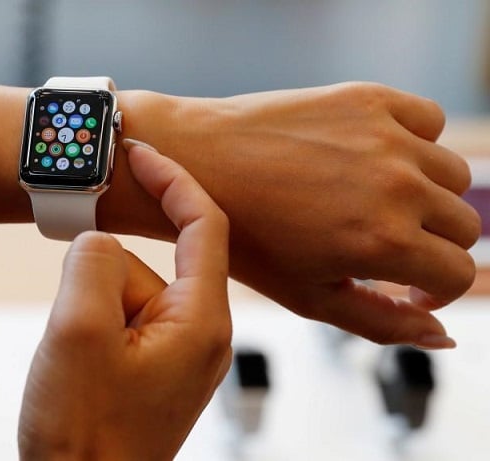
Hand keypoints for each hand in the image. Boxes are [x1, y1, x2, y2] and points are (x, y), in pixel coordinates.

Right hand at [18, 140, 231, 460]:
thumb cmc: (86, 435)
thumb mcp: (77, 331)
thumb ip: (92, 260)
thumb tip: (100, 238)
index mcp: (201, 321)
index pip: (204, 225)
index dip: (173, 181)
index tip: (141, 155)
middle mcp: (200, 331)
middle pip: (149, 262)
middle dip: (103, 277)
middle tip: (76, 320)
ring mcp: (177, 349)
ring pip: (127, 289)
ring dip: (92, 308)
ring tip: (77, 360)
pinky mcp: (153, 360)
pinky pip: (122, 314)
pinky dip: (93, 323)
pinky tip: (82, 363)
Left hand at [114, 82, 480, 347]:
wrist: (197, 163)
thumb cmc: (246, 236)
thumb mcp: (310, 297)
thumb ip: (383, 322)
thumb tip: (442, 333)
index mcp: (383, 242)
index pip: (459, 274)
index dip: (436, 290)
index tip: (410, 287)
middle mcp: (396, 186)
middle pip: (464, 225)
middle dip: (434, 247)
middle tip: (391, 247)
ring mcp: (385, 137)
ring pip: (452, 175)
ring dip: (428, 197)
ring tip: (379, 204)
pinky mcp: (368, 98)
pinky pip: (427, 120)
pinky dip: (416, 142)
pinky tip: (378, 158)